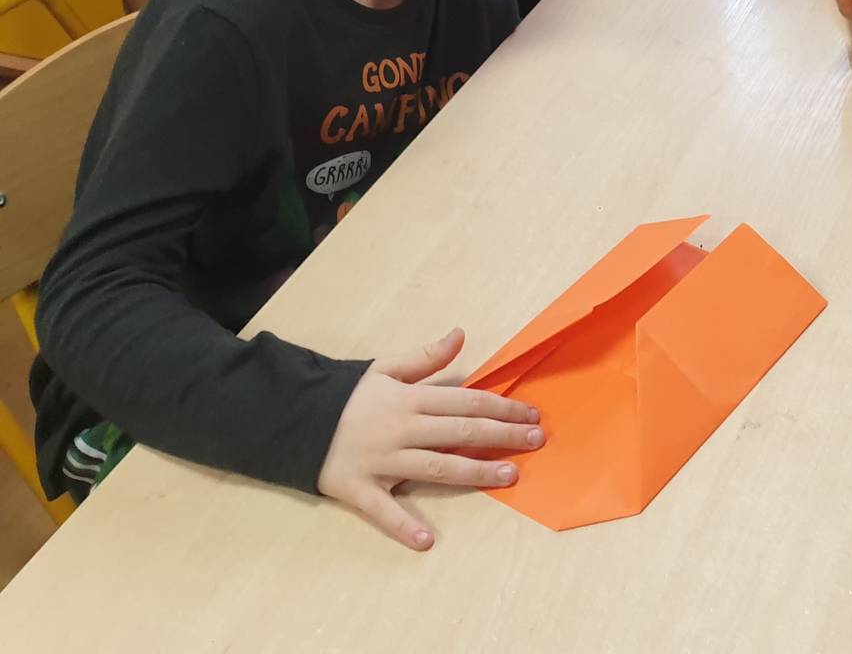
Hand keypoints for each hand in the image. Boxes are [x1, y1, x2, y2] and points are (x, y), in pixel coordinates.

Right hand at [316, 327, 542, 550]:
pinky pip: (382, 511)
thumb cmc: (346, 395)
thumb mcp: (385, 369)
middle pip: (460, 433)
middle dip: (502, 436)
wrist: (291, 417)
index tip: (531, 415)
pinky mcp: (357, 488)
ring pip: (436, 468)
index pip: (467, 402)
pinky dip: (403, 526)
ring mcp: (380, 461)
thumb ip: (425, 358)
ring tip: (509, 477)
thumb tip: (461, 334)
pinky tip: (427, 541)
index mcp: (409, 400)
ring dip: (474, 473)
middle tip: (536, 442)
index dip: (502, 407)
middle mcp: (401, 429)